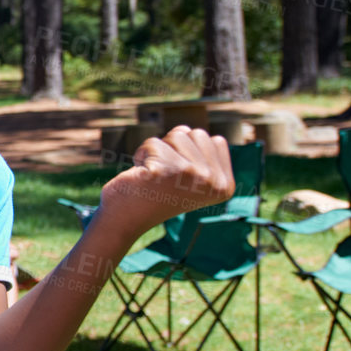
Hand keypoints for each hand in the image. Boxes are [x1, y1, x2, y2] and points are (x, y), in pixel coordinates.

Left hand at [96, 127, 235, 240]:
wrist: (126, 219)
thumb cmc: (156, 194)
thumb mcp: (190, 176)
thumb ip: (200, 154)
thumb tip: (187, 130)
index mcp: (224, 186)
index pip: (216, 140)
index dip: (192, 151)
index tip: (181, 177)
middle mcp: (213, 182)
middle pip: (197, 134)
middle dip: (175, 148)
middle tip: (165, 176)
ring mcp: (192, 176)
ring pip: (177, 135)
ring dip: (158, 150)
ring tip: (154, 175)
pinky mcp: (165, 171)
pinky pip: (153, 143)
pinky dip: (142, 154)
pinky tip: (141, 176)